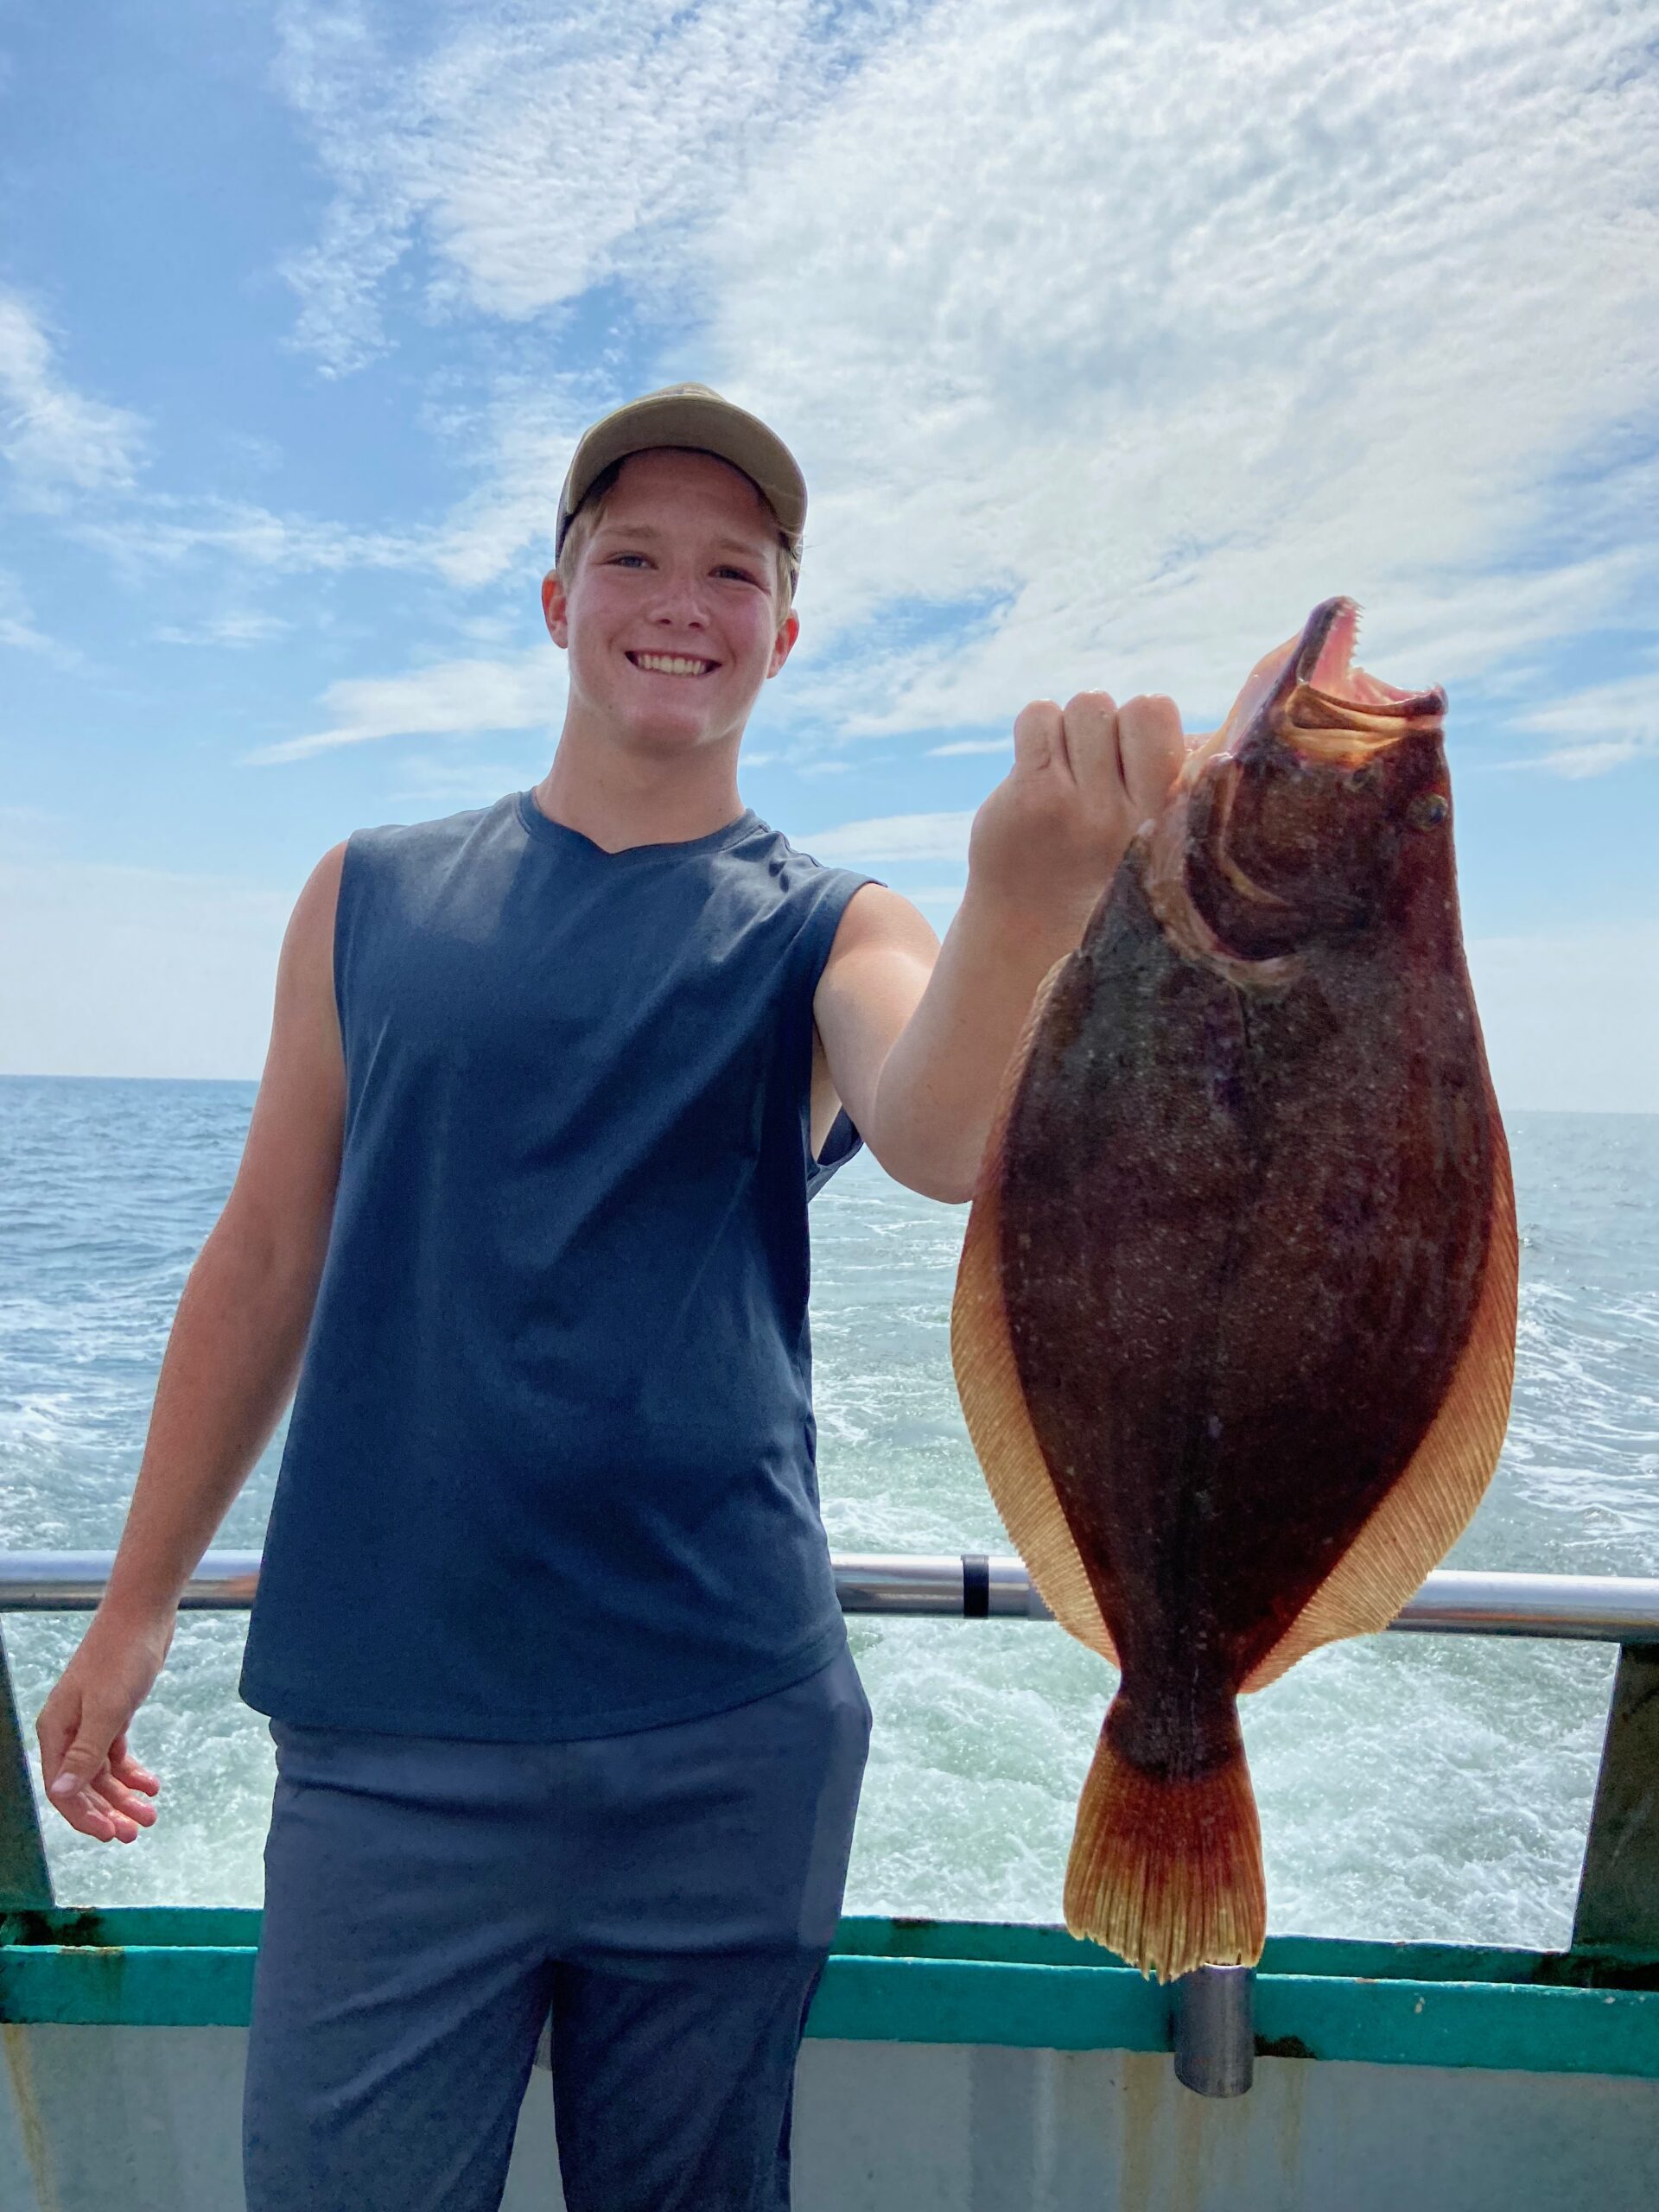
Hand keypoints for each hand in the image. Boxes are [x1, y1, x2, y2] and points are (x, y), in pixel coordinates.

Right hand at [35, 1608, 170, 1843]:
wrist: (143, 1615)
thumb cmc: (122, 1657)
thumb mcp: (108, 1710)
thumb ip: (86, 1752)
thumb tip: (62, 1792)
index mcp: (57, 1731)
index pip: (62, 1788)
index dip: (84, 1816)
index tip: (112, 1835)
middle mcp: (69, 1730)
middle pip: (83, 1785)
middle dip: (107, 1811)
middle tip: (136, 1833)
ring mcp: (91, 1721)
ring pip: (103, 1771)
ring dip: (124, 1794)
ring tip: (151, 1813)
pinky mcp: (113, 1712)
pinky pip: (117, 1752)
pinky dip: (133, 1770)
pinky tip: (151, 1784)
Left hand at [966, 691, 1185, 935]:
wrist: (1026, 930)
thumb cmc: (1099, 871)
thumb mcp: (1158, 839)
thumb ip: (1184, 784)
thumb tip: (1208, 732)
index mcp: (1169, 818)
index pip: (1158, 713)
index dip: (1143, 724)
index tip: (1131, 758)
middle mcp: (1129, 815)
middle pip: (1130, 707)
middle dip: (1113, 726)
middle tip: (1096, 770)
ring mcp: (1076, 806)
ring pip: (1085, 706)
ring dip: (1072, 730)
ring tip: (1067, 777)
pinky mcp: (1030, 798)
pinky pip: (1038, 715)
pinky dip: (1036, 732)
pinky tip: (1037, 775)